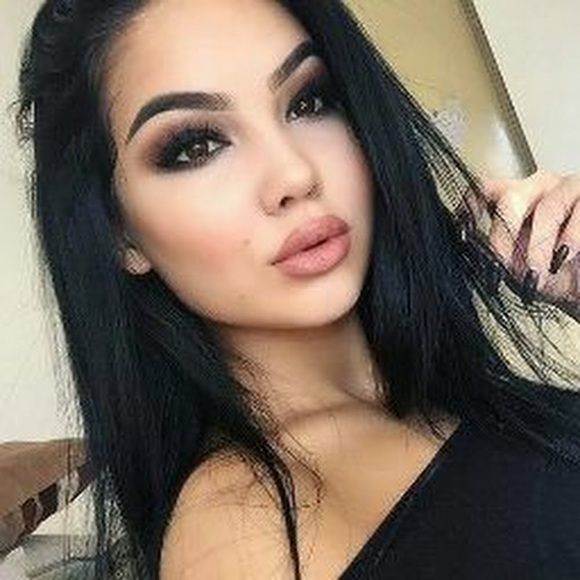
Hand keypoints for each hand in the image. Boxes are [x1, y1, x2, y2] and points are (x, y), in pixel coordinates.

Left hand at [477, 171, 578, 311]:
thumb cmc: (553, 276)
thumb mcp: (514, 267)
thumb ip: (493, 252)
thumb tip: (471, 247)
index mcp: (514, 200)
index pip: (484, 189)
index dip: (471, 207)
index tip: (463, 234)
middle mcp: (539, 188)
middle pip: (511, 198)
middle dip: (504, 236)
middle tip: (502, 264)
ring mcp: (569, 188)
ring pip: (546, 208)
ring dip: (538, 246)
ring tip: (537, 274)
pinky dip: (570, 240)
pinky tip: (564, 257)